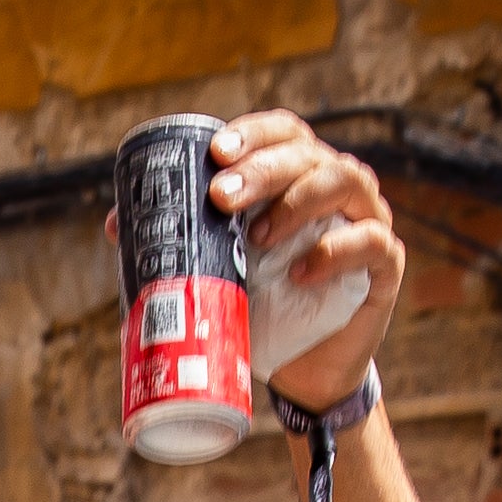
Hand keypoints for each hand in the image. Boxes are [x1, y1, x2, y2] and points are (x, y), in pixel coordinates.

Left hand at [207, 112, 403, 408]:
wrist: (303, 368)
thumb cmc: (262, 306)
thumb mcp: (220, 269)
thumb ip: (183, 241)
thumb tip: (115, 224)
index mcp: (297, 176)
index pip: (283, 132)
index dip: (252, 133)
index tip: (216, 152)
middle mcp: (336, 186)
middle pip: (307, 154)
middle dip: (261, 169)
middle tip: (221, 196)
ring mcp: (366, 219)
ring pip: (346, 180)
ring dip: (298, 200)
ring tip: (259, 236)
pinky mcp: (385, 264)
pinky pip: (371, 241)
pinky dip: (336, 251)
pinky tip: (301, 271)